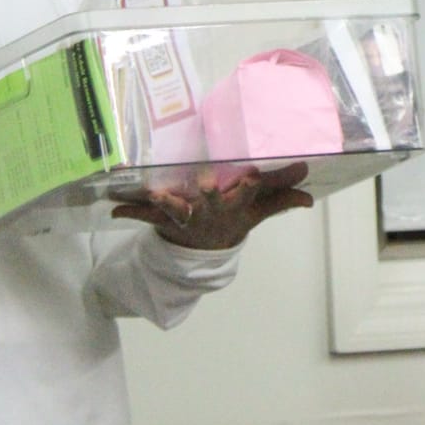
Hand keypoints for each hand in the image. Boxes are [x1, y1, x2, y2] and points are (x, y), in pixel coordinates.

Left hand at [112, 163, 313, 250]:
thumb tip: (310, 186)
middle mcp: (210, 211)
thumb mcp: (257, 212)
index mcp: (233, 206)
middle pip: (210, 202)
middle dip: (207, 196)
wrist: (202, 250)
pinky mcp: (165, 220)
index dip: (250, 186)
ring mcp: (186, 216)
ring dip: (166, 204)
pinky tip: (114, 208)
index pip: (246, 194)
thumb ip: (281, 198)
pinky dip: (130, 212)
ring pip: (176, 210)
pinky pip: (146, 216)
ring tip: (154, 195)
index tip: (253, 174)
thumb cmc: (231, 219)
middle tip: (204, 184)